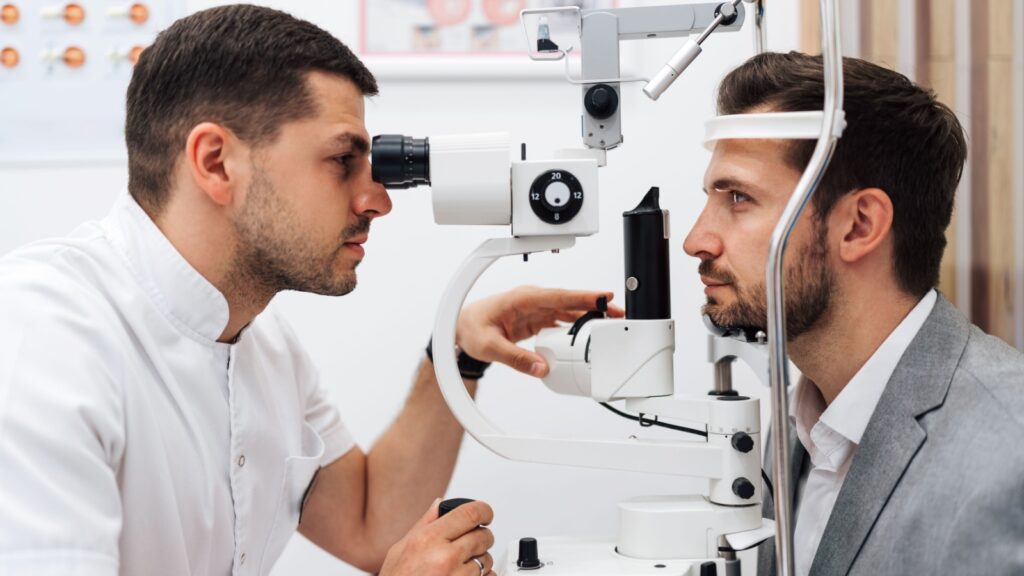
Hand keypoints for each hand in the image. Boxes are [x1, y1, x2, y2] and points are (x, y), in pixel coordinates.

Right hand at [379, 499, 495, 575]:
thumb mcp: (400, 549)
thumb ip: (424, 524)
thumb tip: (439, 504)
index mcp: (429, 539)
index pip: (470, 513)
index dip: (484, 511)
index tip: (485, 514)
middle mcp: (445, 557)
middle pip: (483, 536)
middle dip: (481, 537)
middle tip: (470, 543)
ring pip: (486, 559)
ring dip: (479, 560)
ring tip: (459, 566)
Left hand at [456, 286, 623, 376]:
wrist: (460, 329)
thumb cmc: (471, 329)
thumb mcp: (490, 346)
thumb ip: (515, 358)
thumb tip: (541, 367)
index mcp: (522, 298)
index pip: (558, 295)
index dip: (583, 295)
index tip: (604, 296)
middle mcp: (532, 300)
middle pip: (569, 301)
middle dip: (595, 305)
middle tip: (618, 312)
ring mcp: (535, 309)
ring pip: (568, 310)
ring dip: (589, 315)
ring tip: (610, 323)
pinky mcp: (536, 319)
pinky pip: (561, 320)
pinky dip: (576, 325)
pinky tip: (589, 332)